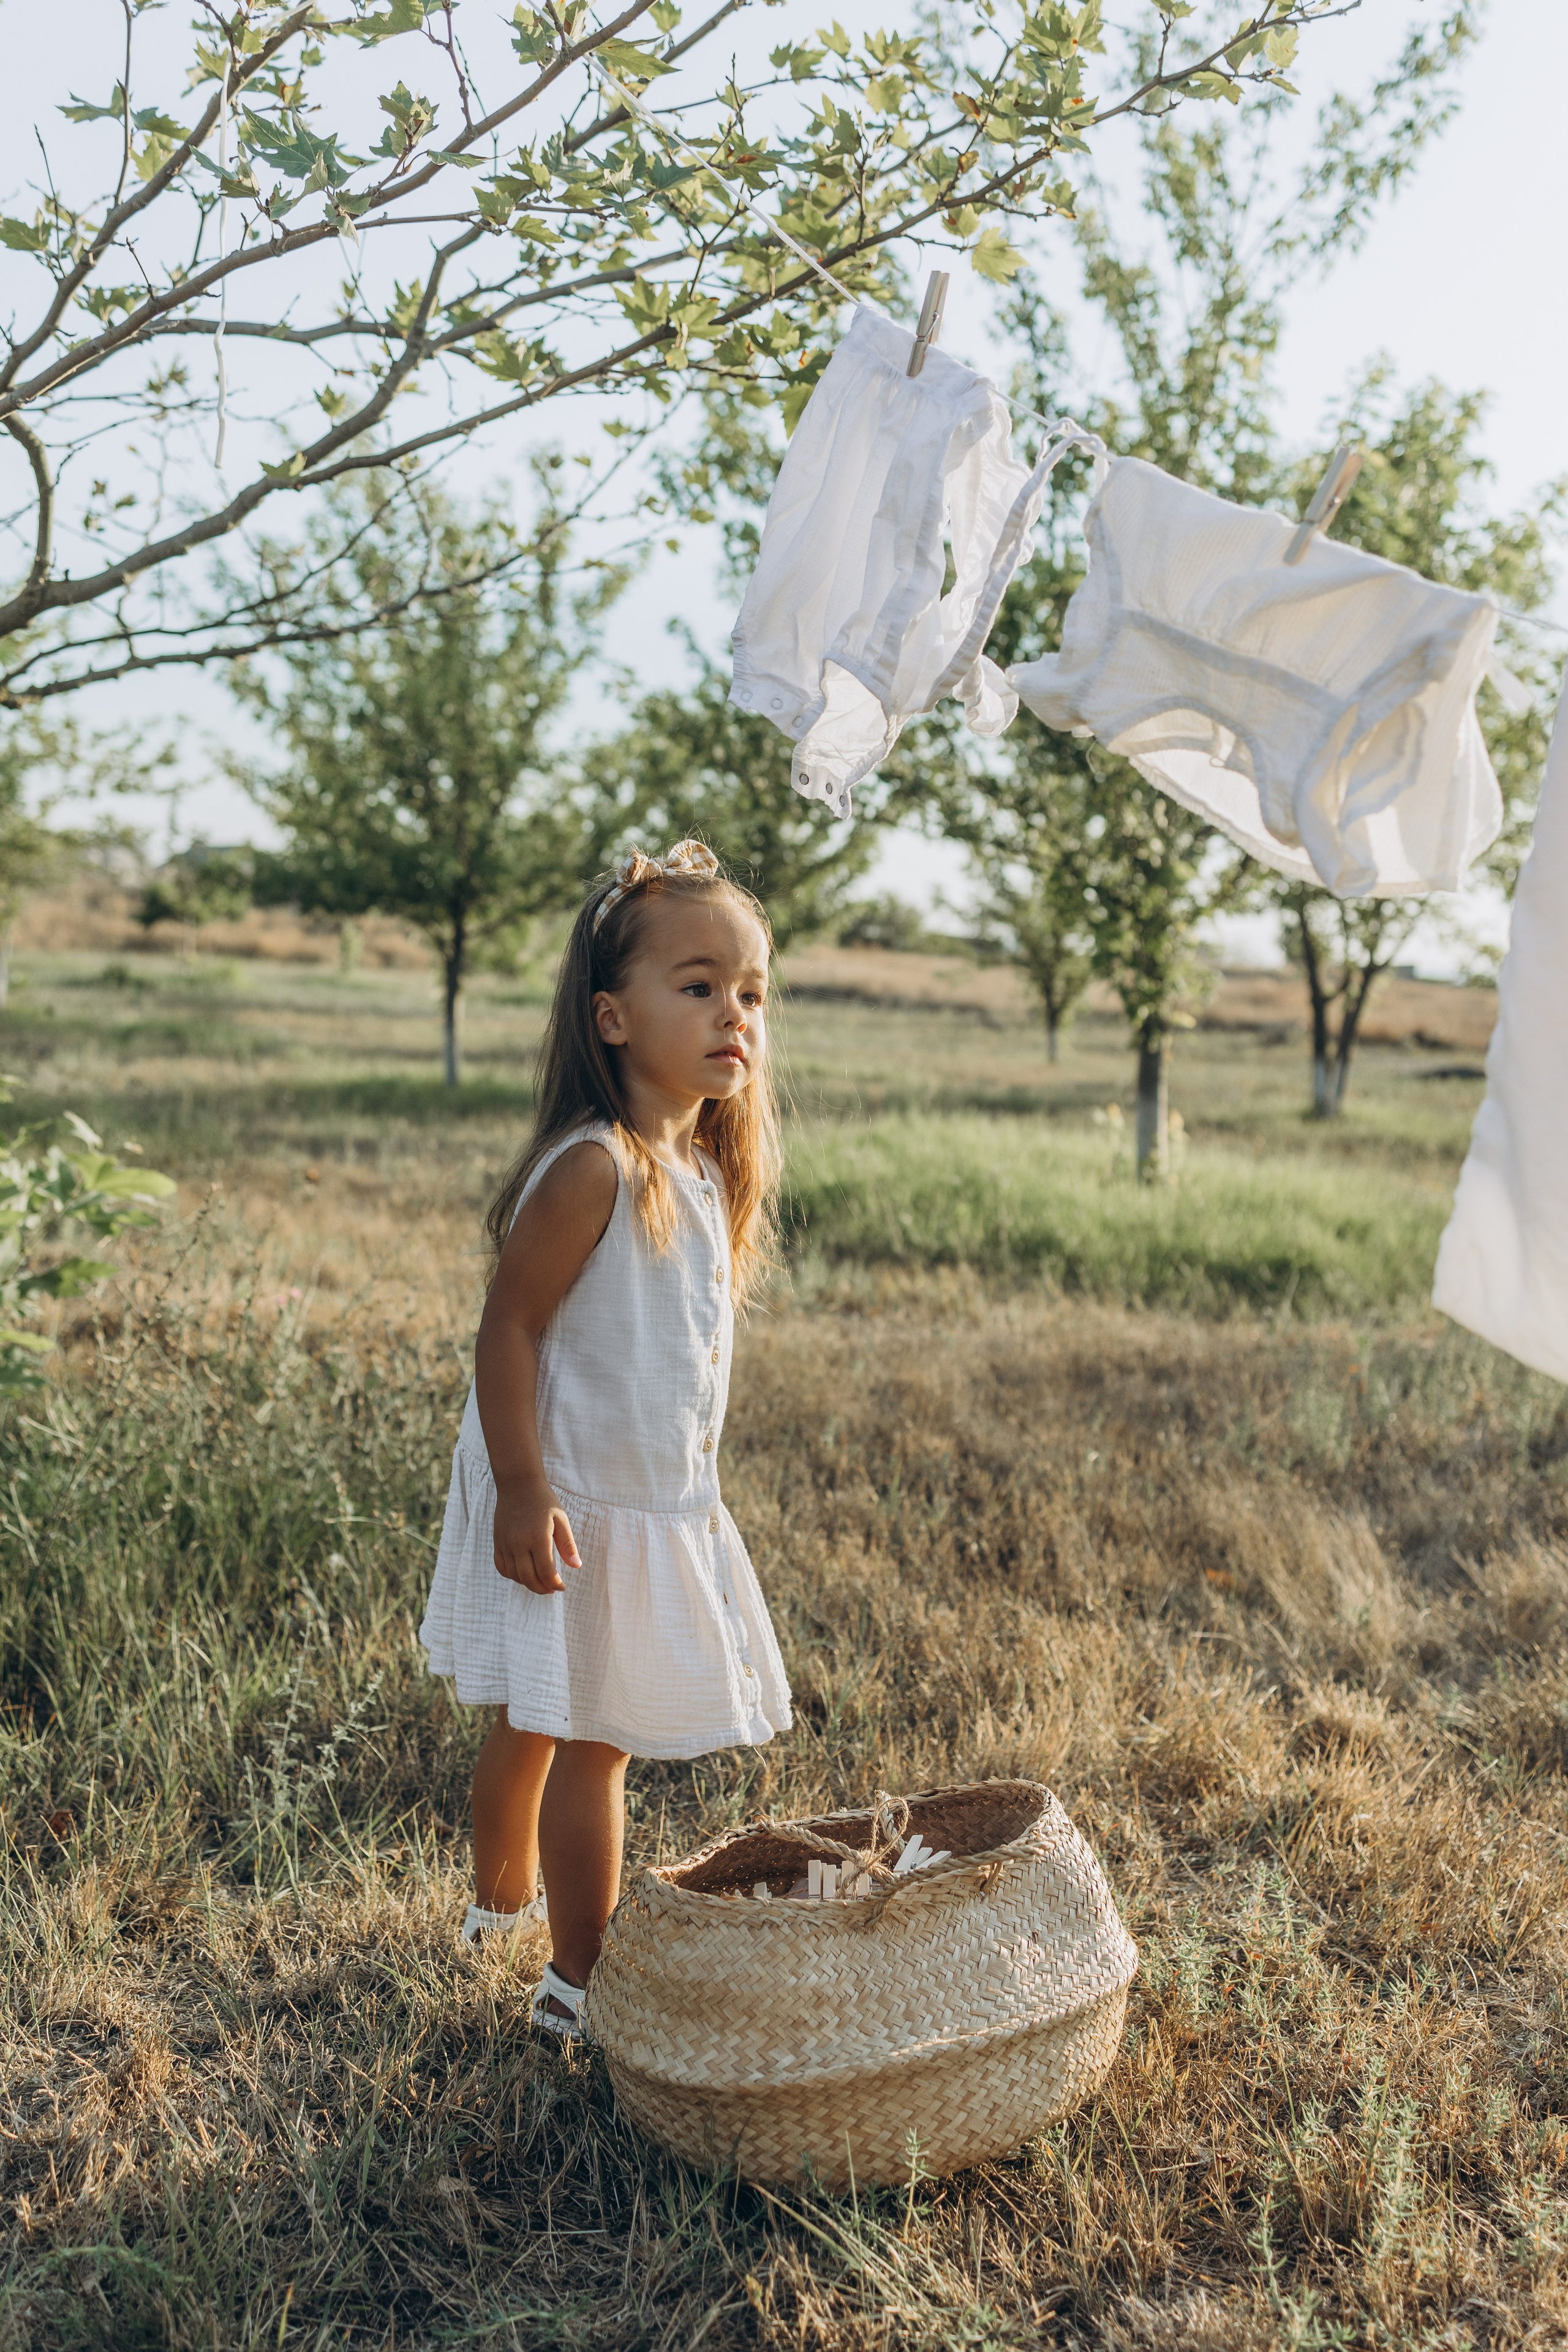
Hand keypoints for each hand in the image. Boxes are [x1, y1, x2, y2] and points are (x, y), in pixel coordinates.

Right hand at [492, 1477, 580, 1594]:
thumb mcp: (561, 1519)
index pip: (546, 1572)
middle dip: (542, 1588)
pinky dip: (512, 1575)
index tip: (562, 1587)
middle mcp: (519, 1543)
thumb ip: (567, 1544)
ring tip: (539, 1582)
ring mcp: (505, 1543)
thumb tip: (576, 1566)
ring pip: (514, 1575)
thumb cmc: (544, 1501)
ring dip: (527, 1583)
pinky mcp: (497, 1542)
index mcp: (538, 1538)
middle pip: (529, 1578)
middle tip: (551, 1589)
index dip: (555, 1584)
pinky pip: (501, 1567)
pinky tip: (523, 1574)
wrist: (518, 1484)